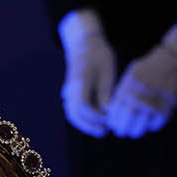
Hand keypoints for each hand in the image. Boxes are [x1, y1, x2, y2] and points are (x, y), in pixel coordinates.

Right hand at [58, 9, 116, 138]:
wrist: (84, 44)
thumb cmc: (98, 55)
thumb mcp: (107, 70)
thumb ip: (106, 91)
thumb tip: (108, 112)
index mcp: (79, 80)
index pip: (83, 106)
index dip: (95, 117)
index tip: (108, 120)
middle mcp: (70, 88)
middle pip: (75, 114)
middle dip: (89, 126)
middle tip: (104, 132)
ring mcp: (68, 92)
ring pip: (72, 114)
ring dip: (85, 125)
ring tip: (100, 129)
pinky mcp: (69, 94)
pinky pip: (73, 111)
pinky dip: (82, 119)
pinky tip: (95, 123)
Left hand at [106, 26, 176, 137]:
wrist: (173, 60)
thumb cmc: (149, 68)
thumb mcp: (132, 73)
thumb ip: (122, 90)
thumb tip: (111, 111)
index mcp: (127, 89)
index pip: (114, 113)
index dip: (113, 121)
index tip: (114, 124)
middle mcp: (137, 98)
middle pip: (125, 124)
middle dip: (123, 129)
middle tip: (123, 131)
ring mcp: (151, 105)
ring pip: (139, 128)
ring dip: (136, 131)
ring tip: (135, 130)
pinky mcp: (165, 109)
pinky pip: (155, 125)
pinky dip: (152, 125)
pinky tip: (150, 121)